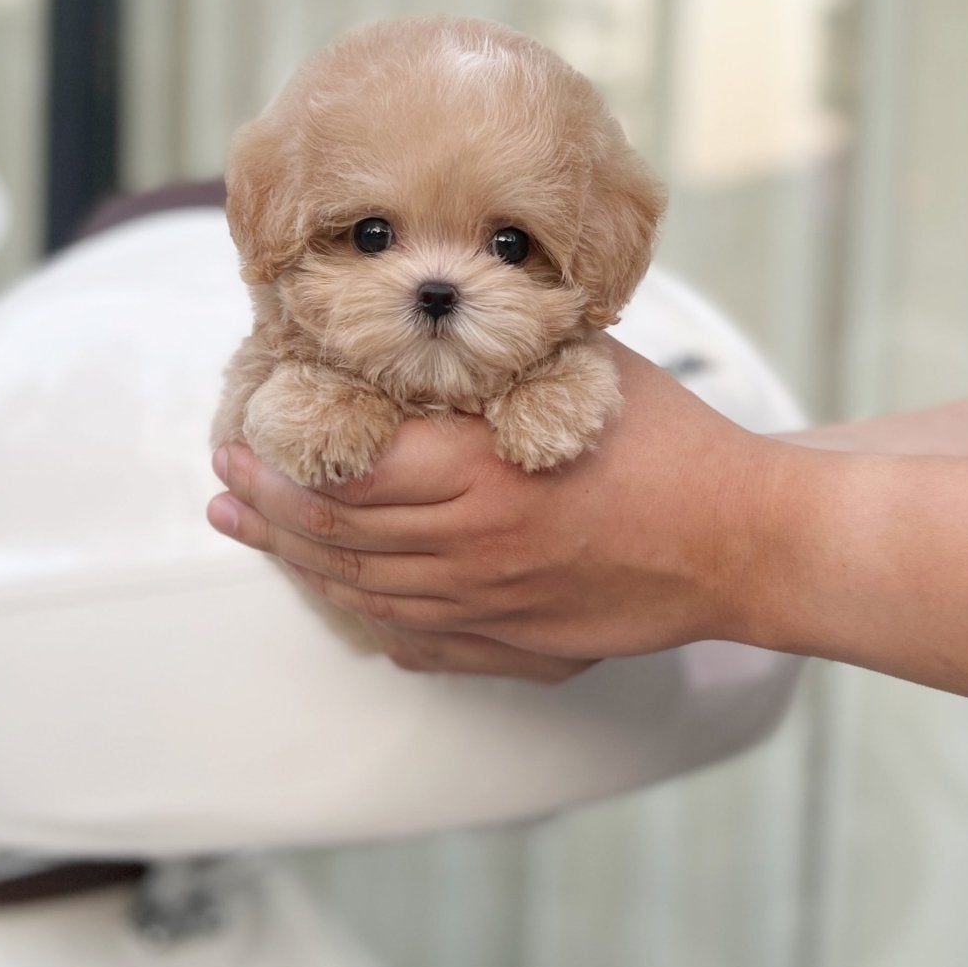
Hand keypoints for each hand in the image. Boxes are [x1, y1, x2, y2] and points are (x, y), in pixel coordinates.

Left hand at [207, 342, 781, 679]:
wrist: (745, 540)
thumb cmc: (670, 441)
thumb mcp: (580, 369)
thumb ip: (498, 358)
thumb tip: (426, 323)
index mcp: (479, 472)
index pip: (343, 471)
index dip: (277, 457)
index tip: (241, 434)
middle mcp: (472, 547)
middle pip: (336, 533)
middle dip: (264, 508)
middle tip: (222, 484)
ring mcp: (491, 605)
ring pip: (364, 588)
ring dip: (295, 559)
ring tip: (251, 530)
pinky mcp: (516, 643)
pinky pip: (413, 634)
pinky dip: (360, 608)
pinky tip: (334, 589)